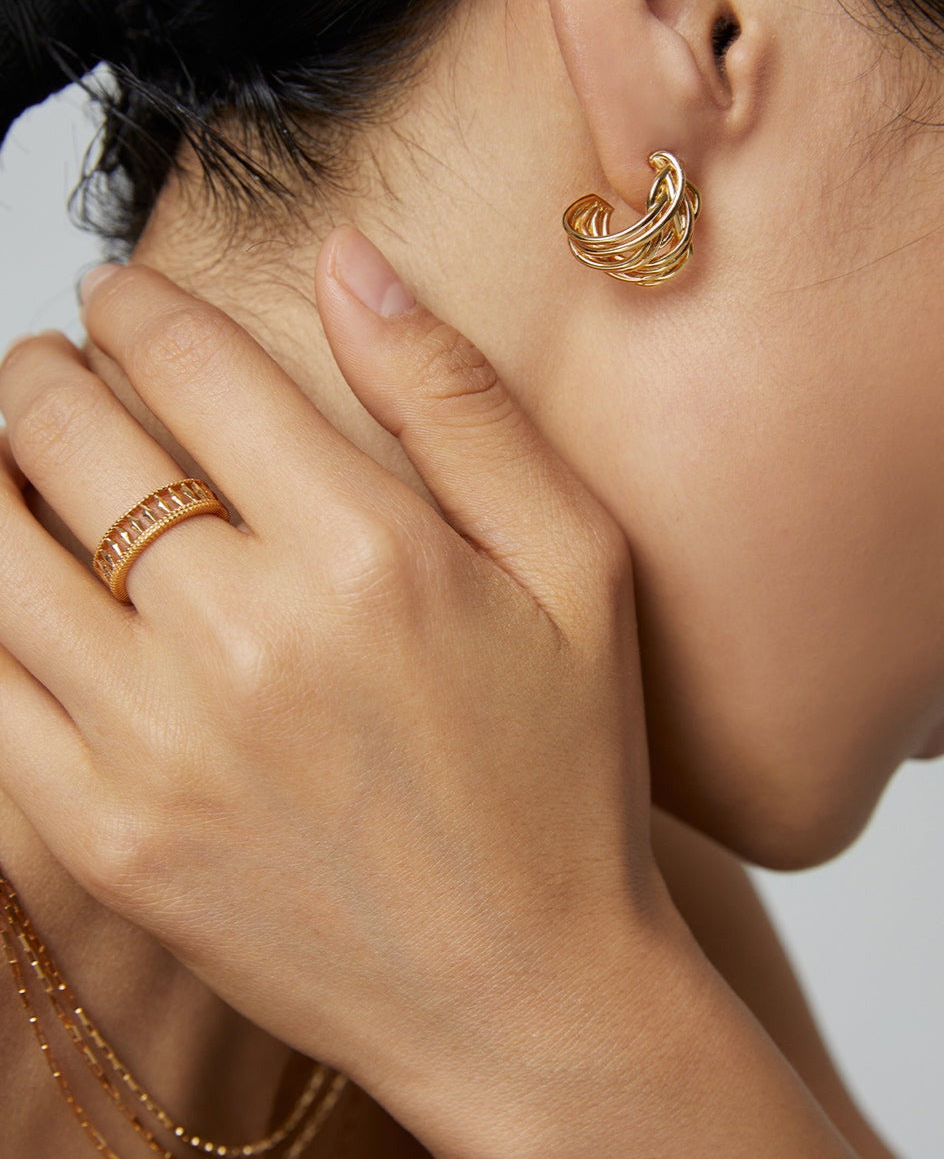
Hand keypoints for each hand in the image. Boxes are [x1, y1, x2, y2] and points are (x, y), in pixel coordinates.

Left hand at [0, 229, 670, 1153]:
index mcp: (369, 553)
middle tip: (50, 362)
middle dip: (41, 370)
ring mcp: (161, 746)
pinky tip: (13, 582)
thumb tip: (352, 263)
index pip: (193, 366)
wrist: (525, 990)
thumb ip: (459, 402)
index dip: (135, 305)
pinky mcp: (108, 838)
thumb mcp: (577, 565)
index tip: (118, 293)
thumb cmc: (566, 773)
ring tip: (13, 453)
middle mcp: (250, 638)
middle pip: (71, 439)